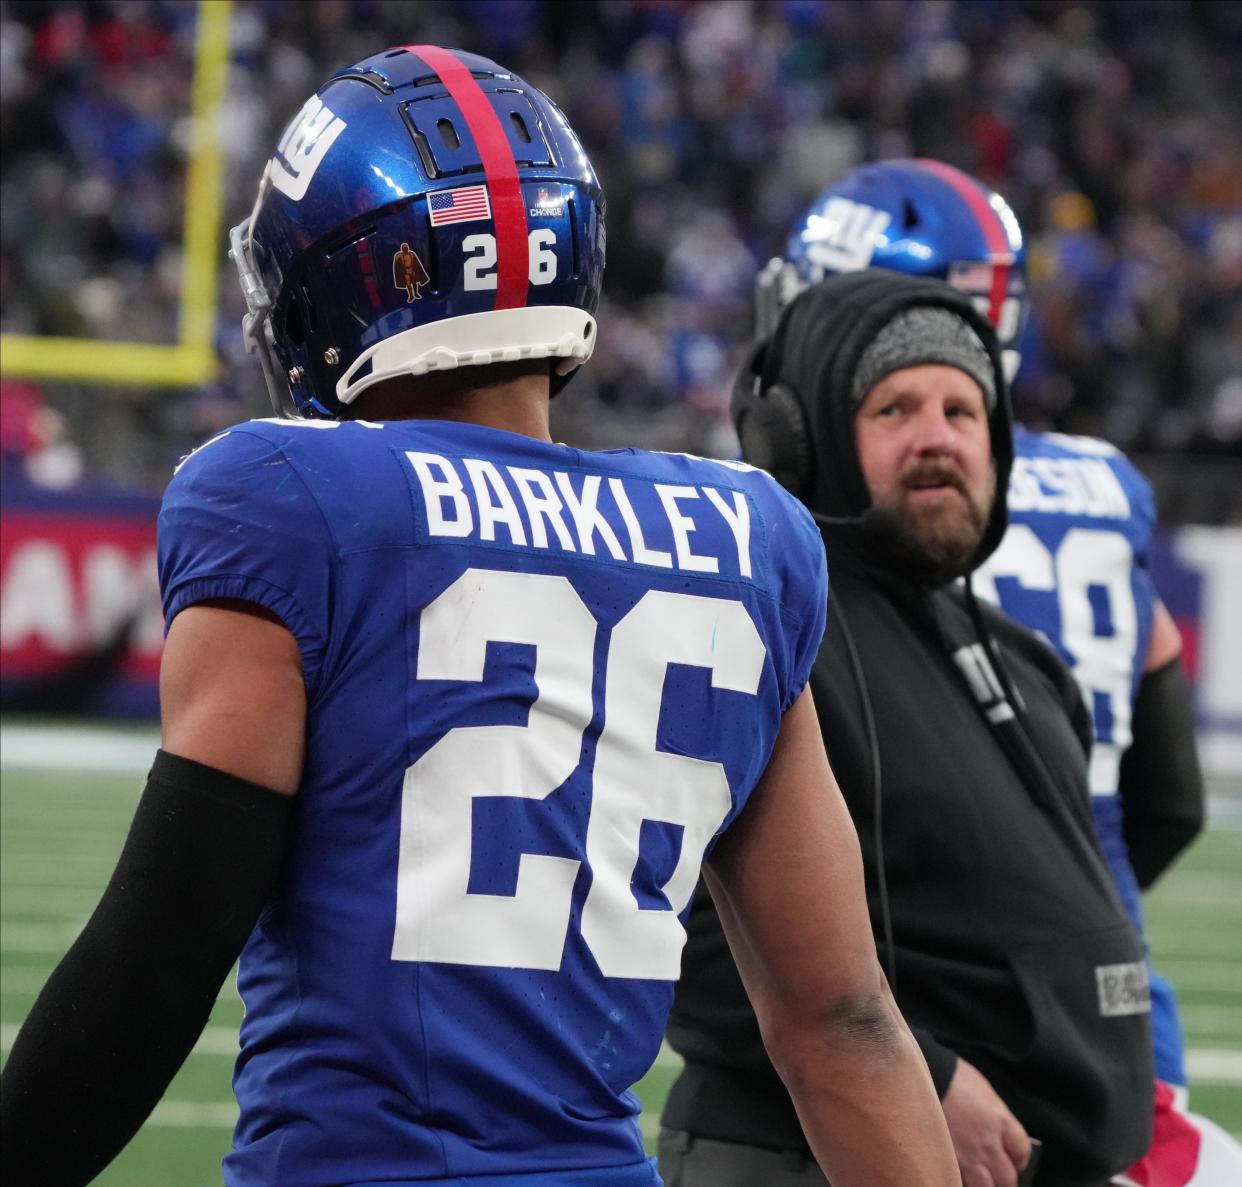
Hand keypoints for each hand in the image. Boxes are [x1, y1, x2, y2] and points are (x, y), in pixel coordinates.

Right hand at [942, 1057, 1031, 1186]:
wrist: (920, 1073)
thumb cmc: (952, 1076)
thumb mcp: (983, 1089)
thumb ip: (996, 1114)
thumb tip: (1000, 1132)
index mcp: (1000, 1121)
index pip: (1022, 1152)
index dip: (1018, 1159)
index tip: (1012, 1159)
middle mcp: (987, 1143)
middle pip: (1007, 1178)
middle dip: (1004, 1178)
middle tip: (996, 1174)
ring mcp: (965, 1155)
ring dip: (984, 1184)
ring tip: (978, 1179)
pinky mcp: (944, 1160)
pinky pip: (959, 1180)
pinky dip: (961, 1179)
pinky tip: (957, 1172)